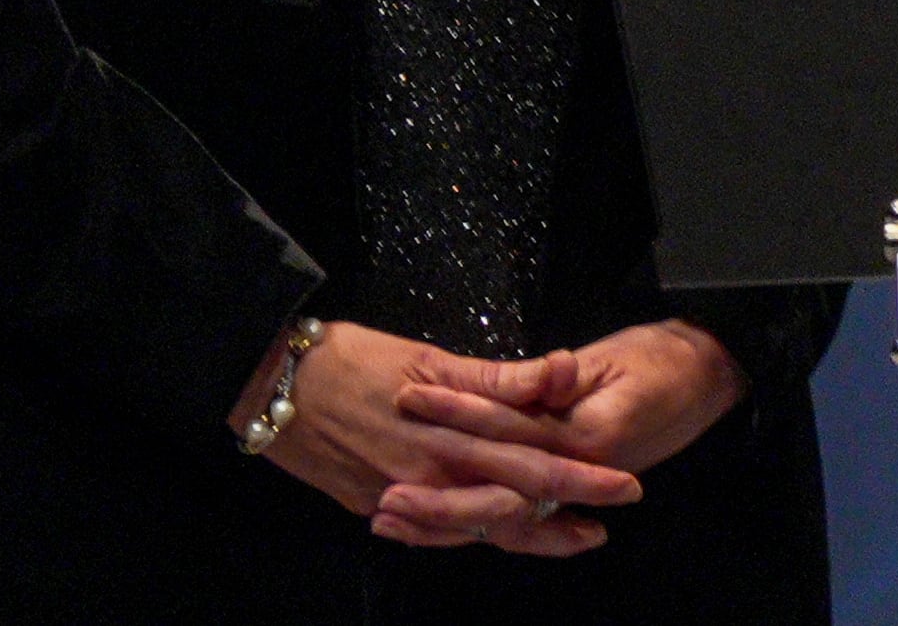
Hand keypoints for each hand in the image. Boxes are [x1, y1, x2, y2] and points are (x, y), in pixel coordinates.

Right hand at [232, 320, 635, 558]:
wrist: (273, 386)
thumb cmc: (353, 358)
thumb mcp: (430, 359)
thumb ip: (497, 378)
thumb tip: (559, 375)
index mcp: (452, 436)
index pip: (532, 465)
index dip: (580, 480)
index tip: (624, 488)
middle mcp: (432, 476)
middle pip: (511, 508)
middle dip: (563, 519)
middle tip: (605, 527)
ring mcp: (401, 497)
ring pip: (474, 527)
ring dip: (525, 535)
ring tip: (568, 539)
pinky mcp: (373, 504)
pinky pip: (431, 531)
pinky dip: (464, 534)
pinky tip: (491, 534)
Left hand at [375, 320, 745, 548]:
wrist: (705, 377)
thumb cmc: (659, 361)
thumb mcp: (612, 359)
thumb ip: (564, 375)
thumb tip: (549, 371)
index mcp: (582, 437)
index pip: (507, 428)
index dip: (456, 410)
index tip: (409, 395)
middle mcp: (573, 470)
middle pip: (494, 493)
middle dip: (437, 498)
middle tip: (383, 497)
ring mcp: (569, 486)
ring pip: (499, 518)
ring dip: (444, 522)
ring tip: (389, 522)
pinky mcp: (566, 487)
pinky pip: (514, 520)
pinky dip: (471, 526)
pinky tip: (428, 529)